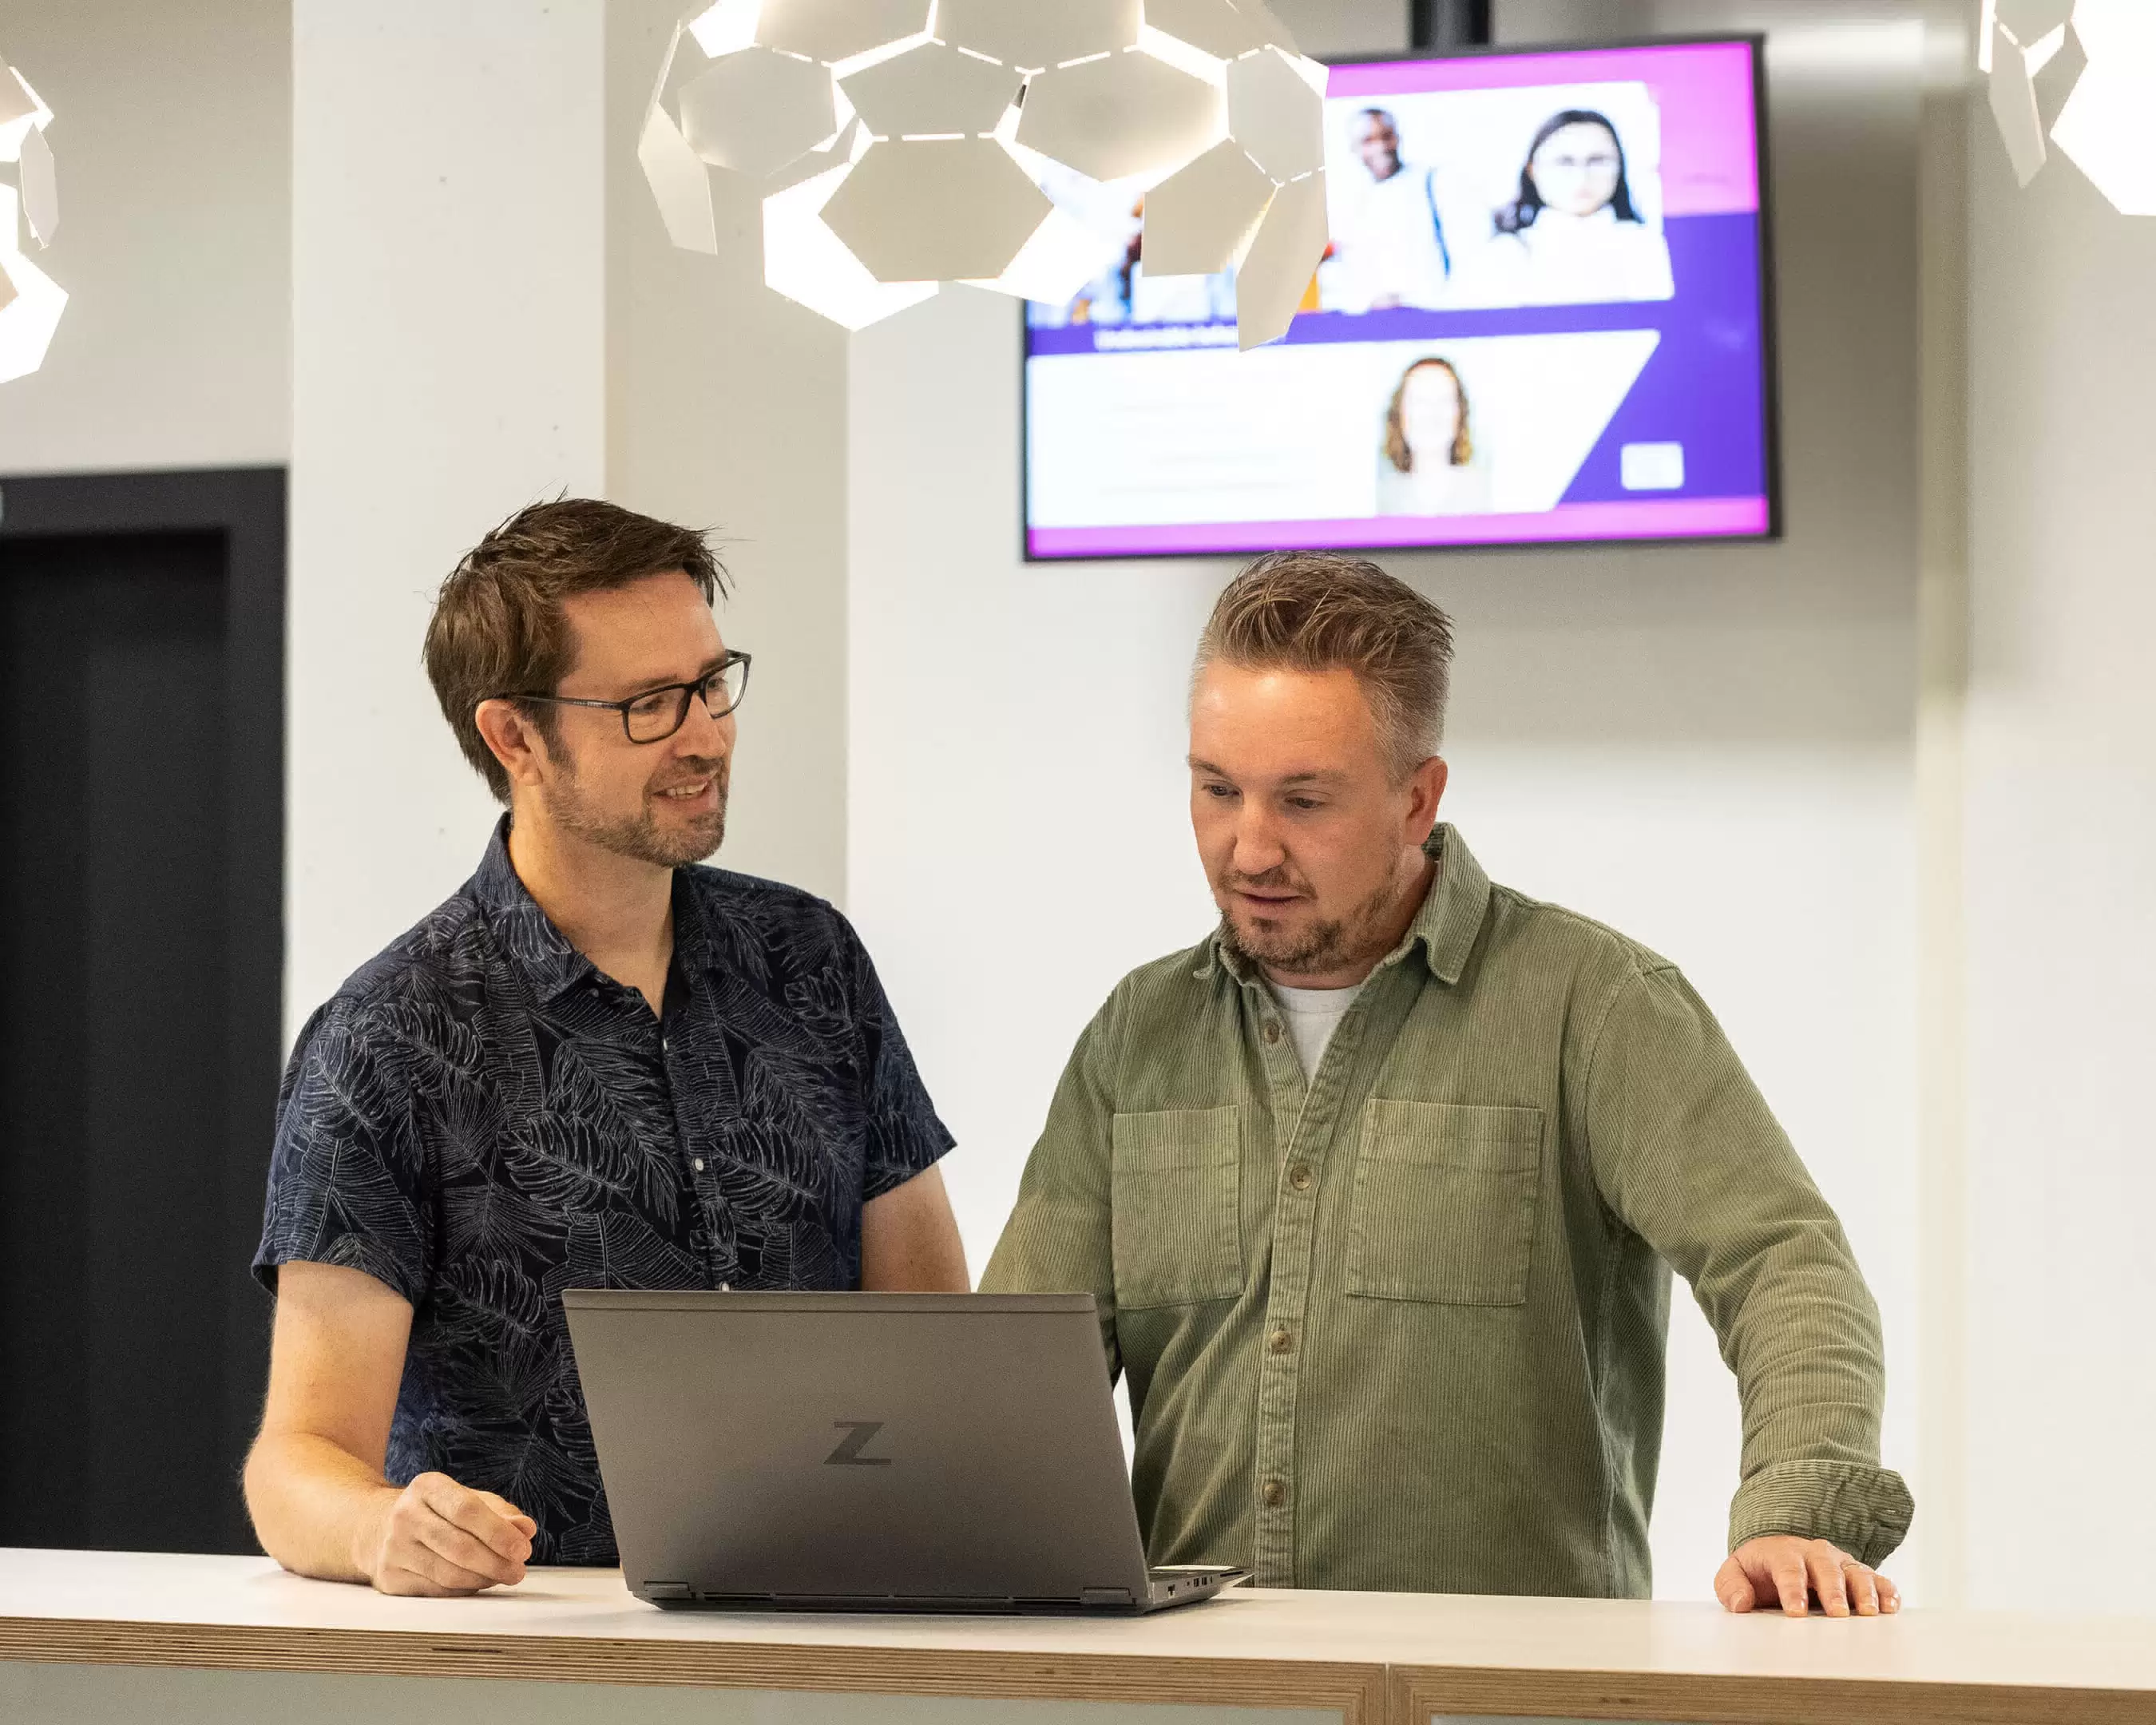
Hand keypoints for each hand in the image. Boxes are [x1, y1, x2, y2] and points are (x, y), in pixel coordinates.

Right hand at [360, 1471, 535, 1595]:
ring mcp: (393, 1548)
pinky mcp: (389, 1577)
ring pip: (448, 1573)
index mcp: (426, 1487)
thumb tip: (526, 1529)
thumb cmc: (437, 1512)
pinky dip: (464, 1590)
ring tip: (504, 1576)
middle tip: (518, 1571)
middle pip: (459, 1546)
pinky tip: (479, 1583)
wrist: (379, 1528)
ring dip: (483, 1579)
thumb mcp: (467, 1499)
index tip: (523, 1549)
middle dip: (496, 1562)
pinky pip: (436, 1590)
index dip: (499, 1533)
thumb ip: (500, 1512)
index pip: (467, 1510)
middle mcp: (404, 1515)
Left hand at [1716, 1536, 1898, 1617]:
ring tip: (1869, 1613)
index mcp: (1783, 1552)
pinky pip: (1877, 1580)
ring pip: (1855, 1573)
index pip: (1787, 1568)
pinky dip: (1887, 1591)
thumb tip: (1739, 1603)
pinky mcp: (1858, 1576)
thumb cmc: (1758, 1571)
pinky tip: (1891, 1607)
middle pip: (1825, 1568)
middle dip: (1832, 1591)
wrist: (1777, 1557)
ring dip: (1864, 1592)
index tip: (1796, 1612)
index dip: (1792, 1589)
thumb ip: (1730, 1586)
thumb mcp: (1735, 1574)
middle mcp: (1814, 1554)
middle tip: (1838, 1614)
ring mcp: (1839, 1563)